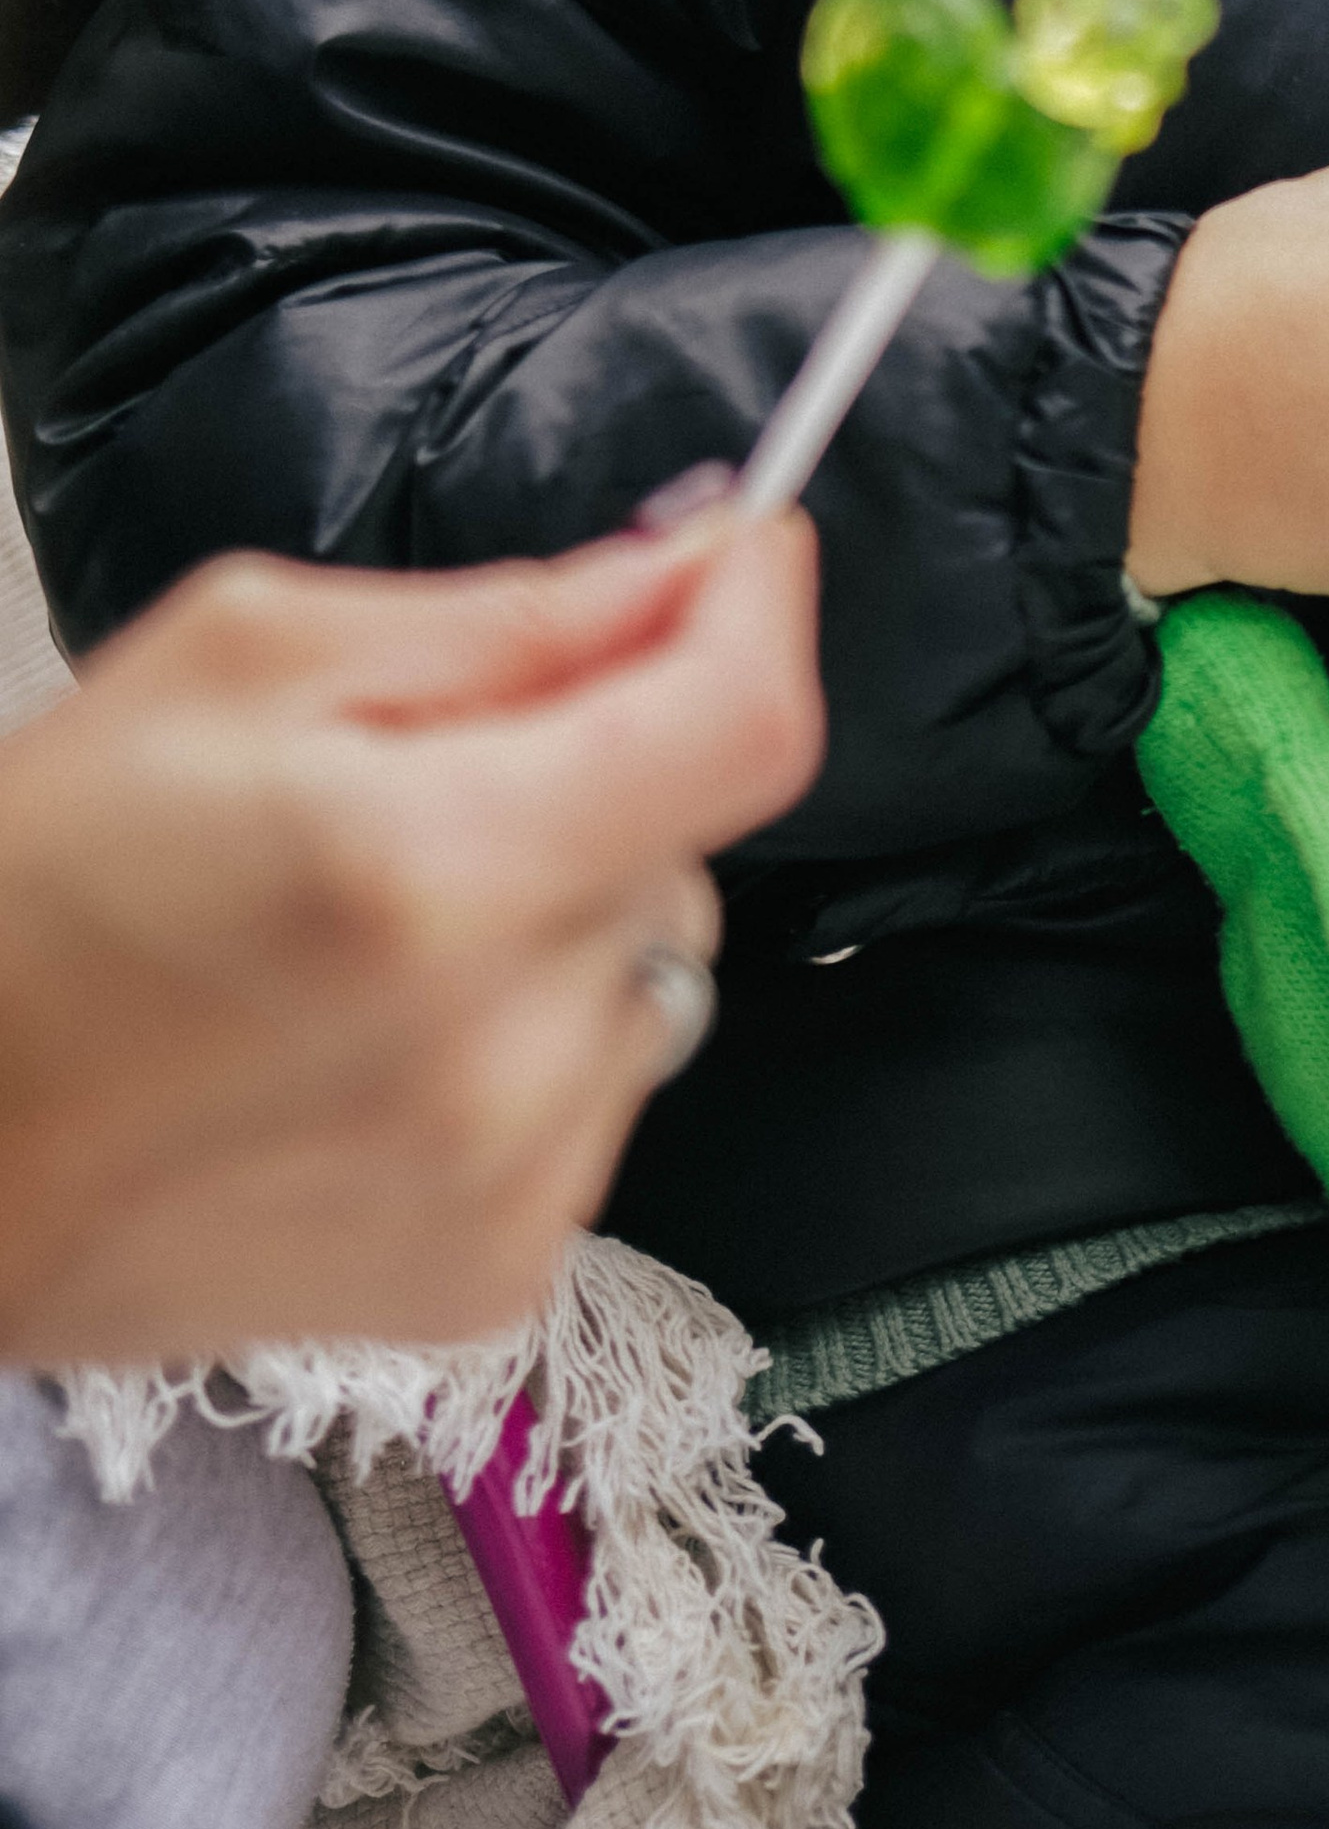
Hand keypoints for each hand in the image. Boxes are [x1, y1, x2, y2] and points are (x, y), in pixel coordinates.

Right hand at [0, 508, 822, 1363]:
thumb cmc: (37, 877)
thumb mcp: (246, 660)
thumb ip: (505, 625)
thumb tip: (687, 574)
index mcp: (439, 873)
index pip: (737, 732)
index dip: (757, 614)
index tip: (741, 553)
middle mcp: (504, 1052)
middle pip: (689, 846)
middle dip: (614, 768)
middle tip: (449, 761)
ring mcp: (507, 1184)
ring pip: (656, 969)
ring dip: (574, 908)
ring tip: (388, 916)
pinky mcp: (490, 1274)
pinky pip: (602, 1088)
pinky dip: (535, 1035)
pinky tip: (385, 1032)